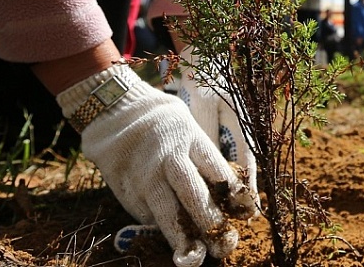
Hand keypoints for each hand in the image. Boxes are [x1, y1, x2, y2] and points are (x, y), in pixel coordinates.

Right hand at [57, 65, 256, 266]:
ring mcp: (145, 175)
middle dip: (211, 223)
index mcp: (190, 138)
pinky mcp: (126, 189)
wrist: (115, 112)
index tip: (248, 213)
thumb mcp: (190, 126)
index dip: (235, 195)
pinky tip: (172, 239)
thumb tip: (231, 193)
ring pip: (166, 212)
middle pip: (193, 195)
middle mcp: (168, 157)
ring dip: (182, 238)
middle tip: (226, 245)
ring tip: (196, 257)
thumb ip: (206, 156)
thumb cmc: (163, 122)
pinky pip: (145, 214)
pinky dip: (160, 228)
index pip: (218, 170)